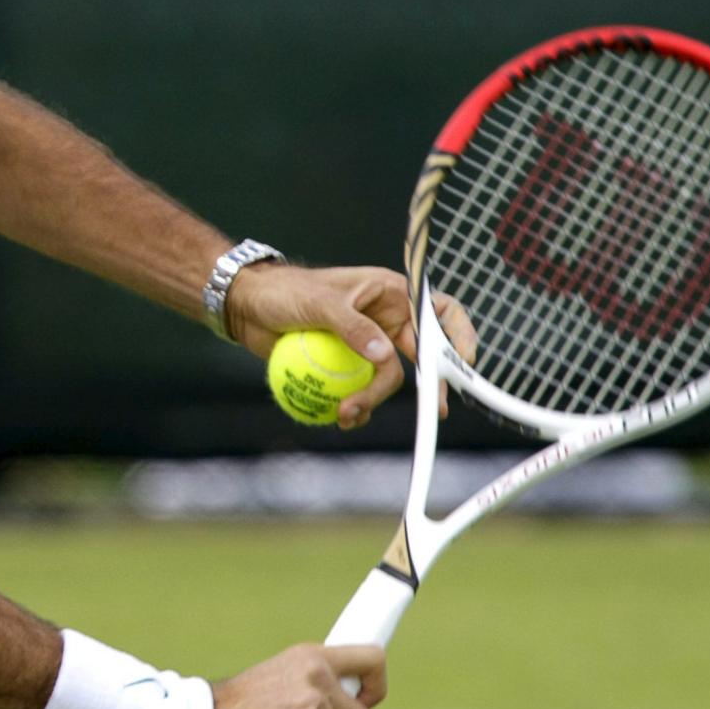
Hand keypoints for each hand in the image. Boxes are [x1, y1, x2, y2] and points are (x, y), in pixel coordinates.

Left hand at [226, 263, 477, 428]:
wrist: (248, 306)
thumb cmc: (284, 291)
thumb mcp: (318, 303)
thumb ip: (351, 326)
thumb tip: (385, 355)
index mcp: (390, 294)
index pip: (438, 312)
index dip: (458, 336)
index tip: (461, 365)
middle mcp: (386, 320)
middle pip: (420, 356)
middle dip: (426, 385)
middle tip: (432, 412)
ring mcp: (366, 345)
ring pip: (388, 379)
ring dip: (374, 401)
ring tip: (347, 414)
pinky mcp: (346, 366)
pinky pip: (361, 391)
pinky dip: (356, 407)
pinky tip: (340, 417)